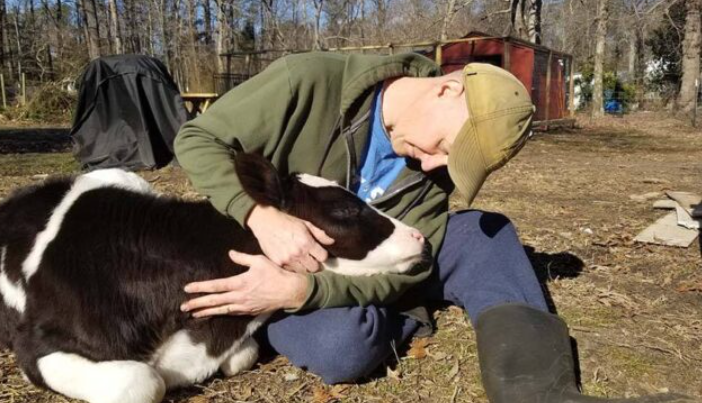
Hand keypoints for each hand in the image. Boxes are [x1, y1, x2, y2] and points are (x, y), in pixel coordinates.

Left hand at [180, 250, 307, 316]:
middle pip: (214, 301)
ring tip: (193, 314)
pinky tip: (213, 314)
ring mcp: (244, 306)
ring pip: (221, 310)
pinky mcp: (249, 312)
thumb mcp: (259, 261)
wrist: (290, 291)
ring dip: (206, 312)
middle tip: (183, 307)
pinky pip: (231, 313)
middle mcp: (239, 297)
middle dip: (197, 304)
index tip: (187, 289)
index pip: (216, 286)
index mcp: (240, 283)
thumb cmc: (275, 274)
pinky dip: (220, 314)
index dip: (200, 288)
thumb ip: (243, 258)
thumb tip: (230, 253)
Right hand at [246, 205, 334, 273]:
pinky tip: (292, 260)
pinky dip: (293, 268)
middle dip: (315, 264)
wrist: (265, 222)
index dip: (322, 255)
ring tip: (302, 260)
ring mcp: (287, 259)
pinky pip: (291, 271)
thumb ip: (320, 234)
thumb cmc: (286, 221)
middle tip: (312, 259)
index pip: (323, 257)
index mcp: (307, 242)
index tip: (319, 253)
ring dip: (304, 267)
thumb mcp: (306, 224)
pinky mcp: (278, 263)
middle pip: (314, 268)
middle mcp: (298, 252)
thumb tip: (332, 241)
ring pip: (303, 272)